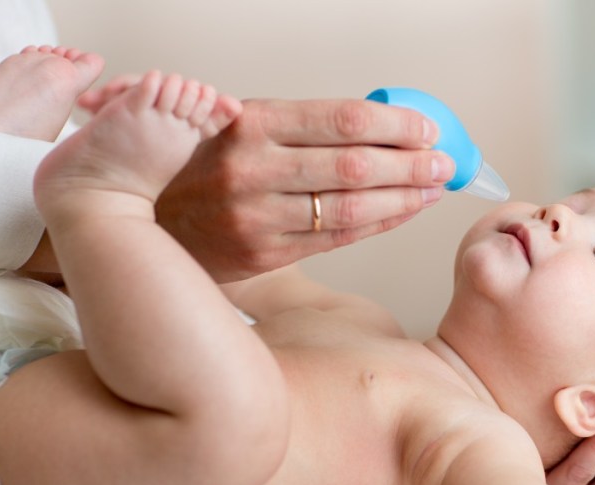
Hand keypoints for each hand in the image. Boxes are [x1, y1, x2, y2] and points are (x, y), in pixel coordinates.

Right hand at [148, 97, 455, 281]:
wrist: (149, 221)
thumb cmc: (203, 166)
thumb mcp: (242, 125)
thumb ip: (302, 126)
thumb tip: (382, 127)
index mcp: (251, 123)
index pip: (342, 120)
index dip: (395, 125)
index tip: (427, 128)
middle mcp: (254, 169)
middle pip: (355, 165)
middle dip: (411, 163)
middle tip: (444, 161)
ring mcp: (259, 216)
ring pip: (351, 206)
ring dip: (404, 197)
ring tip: (434, 187)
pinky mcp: (265, 253)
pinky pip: (337, 238)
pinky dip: (379, 222)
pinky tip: (404, 211)